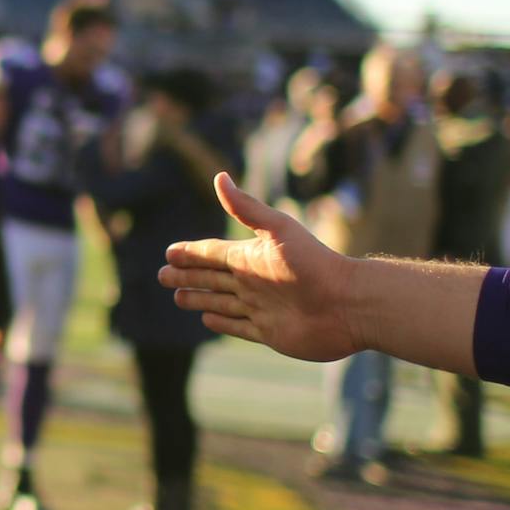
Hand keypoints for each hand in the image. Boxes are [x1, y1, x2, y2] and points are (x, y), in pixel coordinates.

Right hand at [159, 172, 362, 361]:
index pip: (211, 253)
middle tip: (162, 276)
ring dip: (198, 299)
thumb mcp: (278, 230)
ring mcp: (260, 307)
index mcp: (250, 257)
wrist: (347, 305)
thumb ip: (246, 208)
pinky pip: (237, 326)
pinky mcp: (268, 332)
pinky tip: (208, 319)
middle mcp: (252, 281)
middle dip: (186, 276)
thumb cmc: (314, 265)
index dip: (190, 252)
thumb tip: (219, 176)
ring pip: (219, 302)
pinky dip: (221, 323)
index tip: (169, 252)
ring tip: (177, 298)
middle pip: (210, 278)